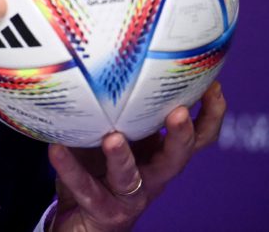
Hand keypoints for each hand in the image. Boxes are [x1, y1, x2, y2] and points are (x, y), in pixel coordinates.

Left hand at [48, 82, 226, 230]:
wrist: (80, 220)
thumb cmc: (97, 169)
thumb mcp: (111, 134)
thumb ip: (114, 106)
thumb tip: (102, 54)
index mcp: (158, 154)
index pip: (196, 136)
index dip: (209, 114)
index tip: (212, 85)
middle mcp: (151, 175)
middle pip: (177, 157)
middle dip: (181, 135)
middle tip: (177, 112)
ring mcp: (129, 195)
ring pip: (132, 177)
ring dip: (123, 157)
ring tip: (113, 138)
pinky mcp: (103, 210)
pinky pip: (85, 187)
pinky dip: (70, 168)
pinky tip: (55, 149)